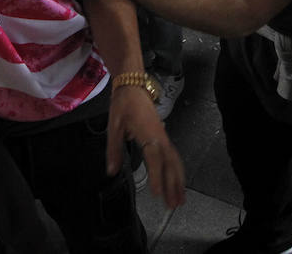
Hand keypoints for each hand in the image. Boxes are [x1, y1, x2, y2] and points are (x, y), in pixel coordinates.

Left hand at [106, 83, 184, 208]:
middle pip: (170, 164)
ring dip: (178, 180)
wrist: (133, 85)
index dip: (156, 177)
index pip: (155, 159)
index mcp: (148, 134)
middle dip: (172, 185)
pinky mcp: (163, 136)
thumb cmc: (122, 105)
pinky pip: (173, 156)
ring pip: (174, 161)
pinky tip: (177, 180)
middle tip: (173, 206)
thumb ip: (114, 149)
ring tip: (180, 200)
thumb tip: (111, 171)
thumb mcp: (114, 126)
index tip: (156, 194)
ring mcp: (163, 136)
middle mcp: (160, 137)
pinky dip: (177, 170)